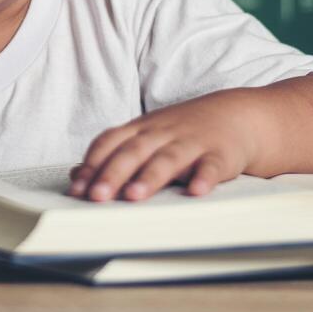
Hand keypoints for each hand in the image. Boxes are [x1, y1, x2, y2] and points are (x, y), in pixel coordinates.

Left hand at [67, 89, 257, 201]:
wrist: (236, 115)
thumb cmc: (183, 133)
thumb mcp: (145, 138)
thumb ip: (112, 156)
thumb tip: (76, 177)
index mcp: (141, 130)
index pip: (110, 142)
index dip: (92, 164)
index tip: (77, 188)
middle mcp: (163, 134)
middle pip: (134, 152)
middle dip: (113, 173)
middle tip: (96, 196)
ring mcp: (191, 142)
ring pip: (168, 159)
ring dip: (150, 177)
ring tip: (134, 196)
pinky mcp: (220, 154)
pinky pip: (212, 166)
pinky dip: (204, 178)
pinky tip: (196, 192)